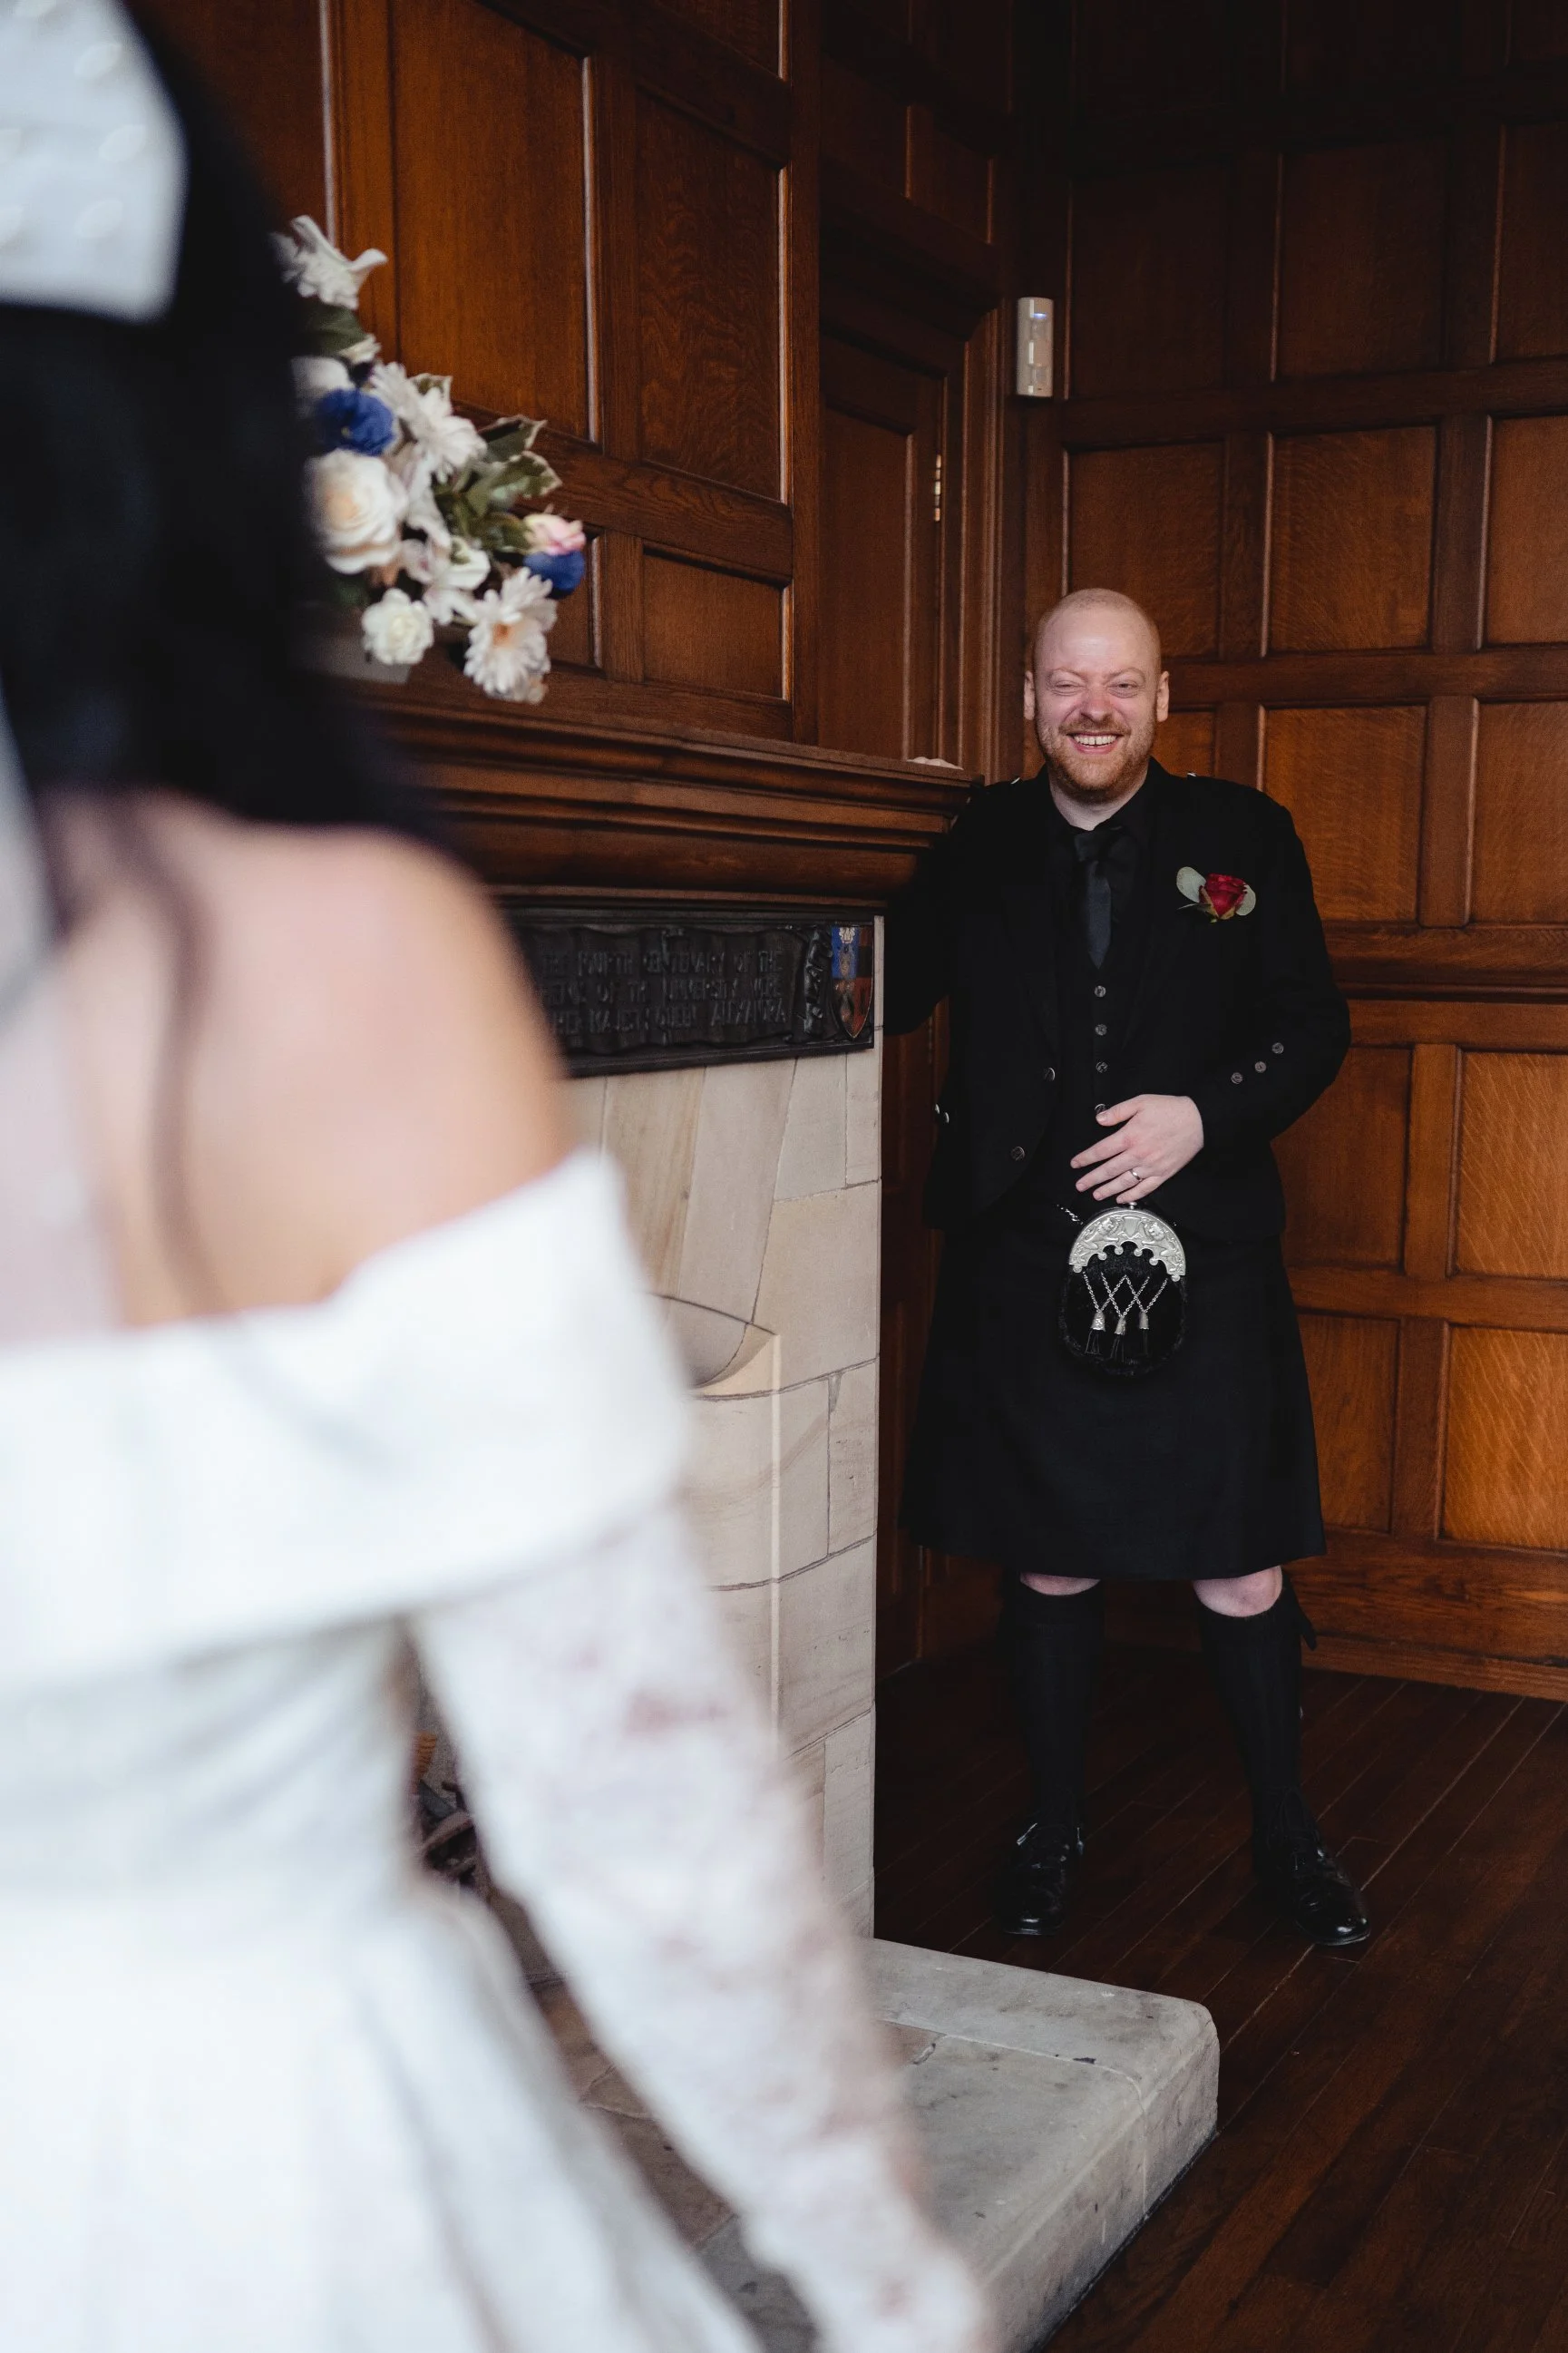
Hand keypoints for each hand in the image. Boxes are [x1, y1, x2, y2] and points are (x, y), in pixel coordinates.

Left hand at [1072, 1094, 1203, 1203]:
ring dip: (1107, 1190)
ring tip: (1095, 1194)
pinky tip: (1121, 1198)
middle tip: (1079, 1185)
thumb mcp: (1141, 1102)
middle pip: (1109, 1170)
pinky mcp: (1163, 1174)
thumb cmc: (1170, 1110)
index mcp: (1130, 1136)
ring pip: (1123, 1182)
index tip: (1075, 1164)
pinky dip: (1131, 1196)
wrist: (1199, 1120)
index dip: (1086, 1158)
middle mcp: (1138, 1155)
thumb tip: (1099, 1119)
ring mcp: (1150, 1167)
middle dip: (1091, 1179)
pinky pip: (1144, 1189)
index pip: (1101, 1151)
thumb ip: (1118, 1111)